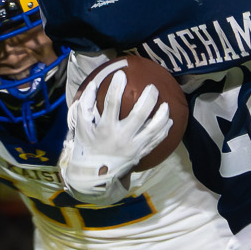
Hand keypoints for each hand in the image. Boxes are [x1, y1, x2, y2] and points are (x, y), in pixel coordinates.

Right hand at [60, 63, 171, 203]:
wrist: (95, 174)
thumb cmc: (88, 146)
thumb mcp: (81, 126)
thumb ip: (86, 105)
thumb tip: (94, 83)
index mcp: (106, 129)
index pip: (112, 103)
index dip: (116, 87)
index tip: (121, 74)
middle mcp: (121, 137)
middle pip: (139, 115)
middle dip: (148, 99)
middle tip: (152, 88)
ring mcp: (133, 147)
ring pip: (153, 129)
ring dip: (162, 115)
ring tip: (165, 104)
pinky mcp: (140, 153)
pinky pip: (156, 141)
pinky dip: (164, 131)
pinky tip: (169, 121)